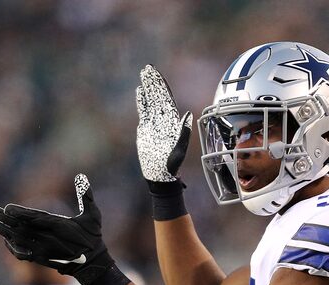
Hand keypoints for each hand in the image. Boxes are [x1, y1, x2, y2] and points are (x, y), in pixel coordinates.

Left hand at [0, 174, 114, 284]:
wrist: (92, 264)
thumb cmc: (93, 237)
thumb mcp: (93, 216)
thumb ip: (86, 196)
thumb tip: (82, 177)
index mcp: (61, 227)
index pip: (36, 219)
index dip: (20, 214)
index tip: (7, 208)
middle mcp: (50, 239)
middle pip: (23, 229)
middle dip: (6, 219)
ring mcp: (44, 250)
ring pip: (19, 241)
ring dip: (4, 231)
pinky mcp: (41, 259)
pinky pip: (21, 254)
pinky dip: (11, 246)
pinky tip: (5, 238)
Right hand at [136, 65, 191, 183]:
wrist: (160, 173)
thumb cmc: (172, 163)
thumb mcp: (179, 148)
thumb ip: (183, 132)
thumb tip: (188, 114)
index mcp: (171, 121)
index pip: (166, 99)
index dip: (161, 86)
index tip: (157, 75)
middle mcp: (163, 119)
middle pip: (158, 96)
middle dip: (153, 82)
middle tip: (148, 67)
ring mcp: (154, 123)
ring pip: (150, 101)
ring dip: (148, 88)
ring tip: (144, 74)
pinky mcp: (146, 128)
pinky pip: (143, 111)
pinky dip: (141, 101)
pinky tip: (139, 91)